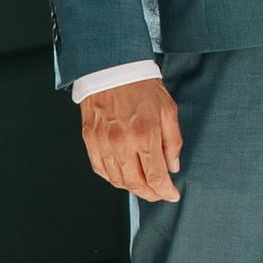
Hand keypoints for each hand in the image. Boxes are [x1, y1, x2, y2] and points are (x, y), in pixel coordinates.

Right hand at [81, 78, 182, 202]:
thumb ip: (172, 141)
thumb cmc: (142, 86)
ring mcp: (103, 143)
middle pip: (135, 184)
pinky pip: (100, 168)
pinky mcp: (90, 139)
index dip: (165, 191)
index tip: (172, 195)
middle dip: (150, 194)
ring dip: (132, 188)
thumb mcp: (168, 110)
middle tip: (159, 193)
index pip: (156, 176)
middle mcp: (122, 143)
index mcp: (145, 135)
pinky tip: (122, 175)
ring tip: (143, 185)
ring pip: (117, 180)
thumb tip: (172, 167)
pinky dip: (112, 177)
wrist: (112, 68)